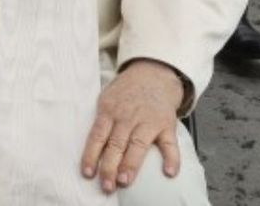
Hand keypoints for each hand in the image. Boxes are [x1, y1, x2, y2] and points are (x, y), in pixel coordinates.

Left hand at [80, 59, 185, 192]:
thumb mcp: (107, 99)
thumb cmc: (126, 92)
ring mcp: (148, 120)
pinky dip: (171, 158)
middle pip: (116, 143)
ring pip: (138, 145)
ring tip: (124, 181)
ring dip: (131, 164)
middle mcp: (127, 117)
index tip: (88, 173)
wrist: (152, 73)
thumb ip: (101, 121)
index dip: (91, 155)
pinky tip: (169, 172)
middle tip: (106, 186)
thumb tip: (92, 149)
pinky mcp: (166, 124)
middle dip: (110, 166)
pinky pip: (170, 143)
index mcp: (109, 111)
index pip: (97, 135)